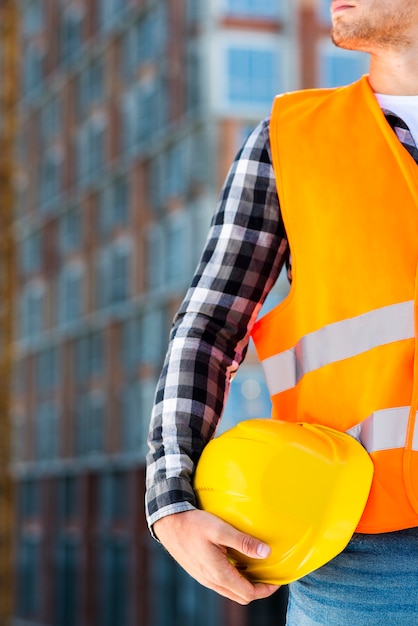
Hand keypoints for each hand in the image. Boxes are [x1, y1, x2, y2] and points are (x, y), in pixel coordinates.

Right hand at [153, 509, 279, 604]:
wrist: (168, 523)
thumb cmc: (193, 524)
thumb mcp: (220, 529)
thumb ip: (243, 542)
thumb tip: (266, 553)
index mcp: (218, 573)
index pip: (248, 593)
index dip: (266, 590)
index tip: (277, 579)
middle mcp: (211, 581)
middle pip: (241, 596)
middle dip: (258, 590)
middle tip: (270, 575)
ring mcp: (204, 578)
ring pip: (230, 591)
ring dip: (245, 584)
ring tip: (256, 568)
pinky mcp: (200, 572)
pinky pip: (221, 583)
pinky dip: (234, 579)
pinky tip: (237, 562)